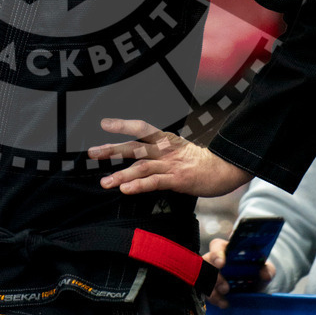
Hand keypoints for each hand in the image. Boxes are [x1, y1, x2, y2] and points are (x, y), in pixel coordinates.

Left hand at [88, 118, 250, 197]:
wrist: (224, 169)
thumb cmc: (197, 161)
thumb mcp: (175, 149)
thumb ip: (156, 152)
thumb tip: (134, 156)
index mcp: (165, 140)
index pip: (141, 128)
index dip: (122, 124)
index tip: (103, 124)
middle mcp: (165, 149)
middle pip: (135, 147)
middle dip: (112, 150)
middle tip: (92, 152)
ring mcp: (171, 164)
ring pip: (142, 167)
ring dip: (121, 175)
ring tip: (104, 182)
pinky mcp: (178, 180)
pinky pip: (155, 182)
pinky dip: (139, 185)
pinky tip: (126, 190)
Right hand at [203, 237, 275, 307]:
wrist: (253, 288)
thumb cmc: (255, 272)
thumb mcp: (264, 269)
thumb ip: (267, 269)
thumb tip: (265, 273)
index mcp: (227, 250)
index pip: (216, 246)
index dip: (217, 253)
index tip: (221, 264)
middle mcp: (215, 259)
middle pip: (206, 263)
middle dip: (214, 276)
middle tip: (226, 288)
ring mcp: (210, 273)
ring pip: (203, 277)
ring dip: (212, 289)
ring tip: (225, 296)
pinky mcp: (209, 286)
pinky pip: (205, 291)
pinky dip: (214, 299)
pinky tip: (224, 303)